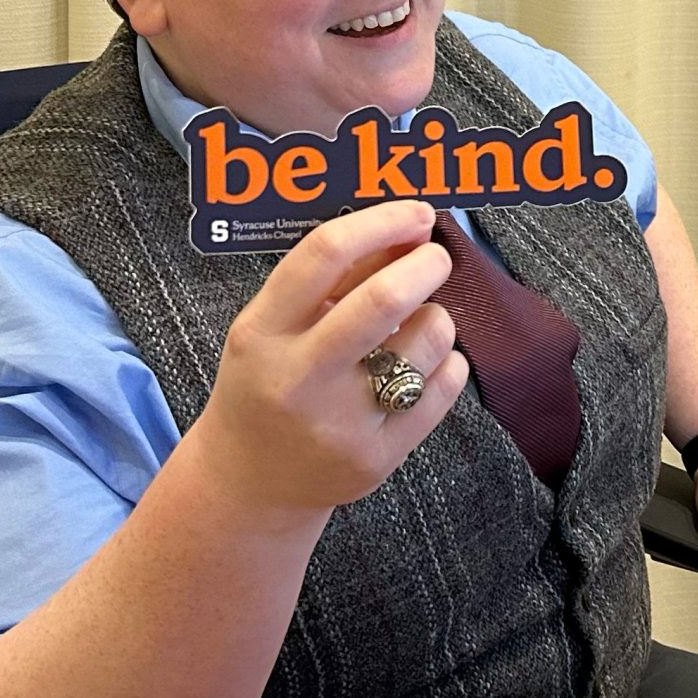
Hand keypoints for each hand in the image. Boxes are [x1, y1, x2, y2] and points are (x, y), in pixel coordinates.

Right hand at [184, 201, 469, 528]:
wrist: (249, 484)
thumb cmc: (269, 383)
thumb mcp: (275, 326)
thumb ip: (336, 277)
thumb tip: (407, 226)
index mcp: (262, 332)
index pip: (323, 254)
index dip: (380, 221)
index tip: (416, 213)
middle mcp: (298, 378)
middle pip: (384, 300)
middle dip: (426, 265)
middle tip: (435, 258)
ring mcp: (340, 424)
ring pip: (427, 342)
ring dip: (436, 318)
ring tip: (418, 326)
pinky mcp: (377, 459)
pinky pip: (443, 389)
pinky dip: (448, 363)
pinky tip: (426, 365)